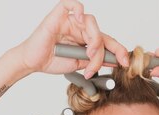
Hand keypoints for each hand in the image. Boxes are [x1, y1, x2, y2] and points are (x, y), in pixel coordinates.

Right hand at [13, 0, 129, 76]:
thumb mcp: (79, 64)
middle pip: (101, 33)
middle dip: (104, 50)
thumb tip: (113, 61)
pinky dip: (79, 9)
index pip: (106, 41)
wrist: (33, 62)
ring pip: (92, 23)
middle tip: (96, 64)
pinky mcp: (59, 15)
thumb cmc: (51, 61)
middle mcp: (80, 29)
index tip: (125, 62)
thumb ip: (94, 60)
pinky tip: (80, 20)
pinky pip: (72, 4)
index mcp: (85, 40)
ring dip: (94, 40)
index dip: (118, 50)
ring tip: (87, 53)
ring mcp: (70, 21)